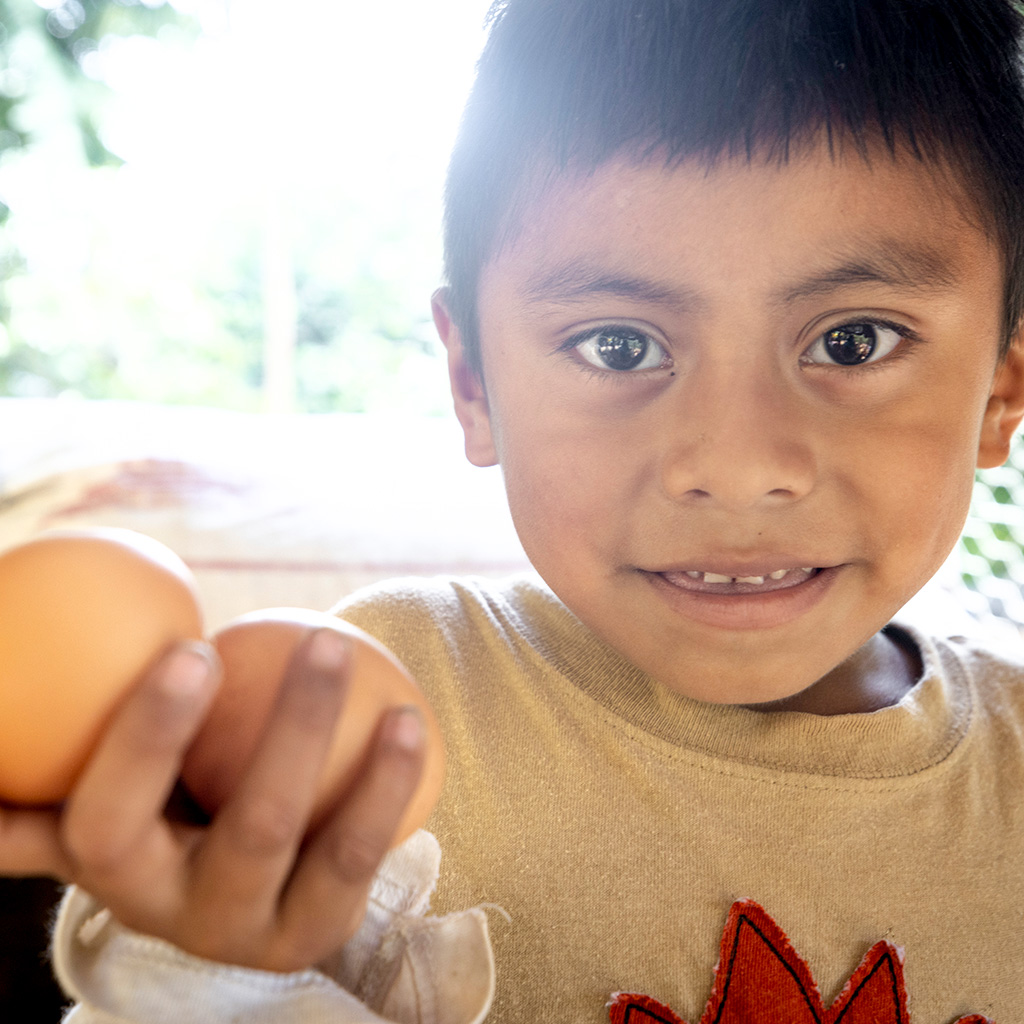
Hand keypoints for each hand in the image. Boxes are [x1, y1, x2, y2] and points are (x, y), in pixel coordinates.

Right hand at [0, 628, 426, 971]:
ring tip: (401, 700)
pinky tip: (412, 722)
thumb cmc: (149, 811)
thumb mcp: (98, 804)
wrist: (206, 894)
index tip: (192, 650)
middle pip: (254, 827)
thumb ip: (46, 789)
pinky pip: (370, 854)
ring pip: (333, 849)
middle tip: (323, 640)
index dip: (148, 737)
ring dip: (376, 773)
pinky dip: (395, 788)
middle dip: (295, 733)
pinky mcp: (325, 930)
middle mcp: (189, 914)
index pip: (118, 812)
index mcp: (116, 870)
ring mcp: (266, 931)